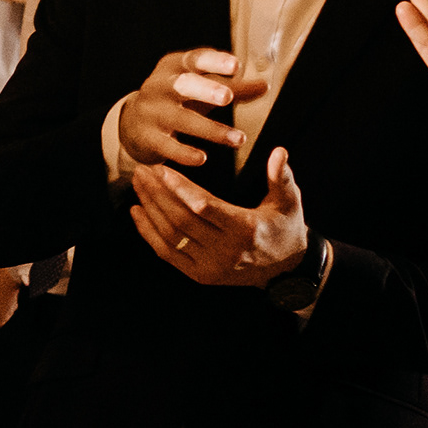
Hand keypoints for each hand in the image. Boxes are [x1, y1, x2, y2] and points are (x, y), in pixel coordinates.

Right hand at [118, 46, 262, 170]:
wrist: (132, 123)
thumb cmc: (177, 99)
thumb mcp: (202, 88)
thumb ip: (233, 88)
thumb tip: (265, 86)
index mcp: (175, 66)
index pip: (195, 59)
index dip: (215, 62)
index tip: (236, 66)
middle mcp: (160, 85)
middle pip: (184, 85)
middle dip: (206, 90)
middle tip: (227, 97)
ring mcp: (152, 112)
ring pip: (182, 119)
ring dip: (211, 130)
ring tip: (239, 139)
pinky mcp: (148, 137)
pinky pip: (167, 146)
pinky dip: (185, 153)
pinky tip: (203, 159)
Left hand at [127, 150, 311, 289]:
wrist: (285, 270)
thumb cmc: (285, 228)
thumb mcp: (289, 201)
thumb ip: (281, 176)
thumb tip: (279, 151)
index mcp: (245, 229)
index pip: (205, 207)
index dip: (180, 188)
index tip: (161, 170)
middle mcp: (226, 251)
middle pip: (181, 220)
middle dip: (157, 193)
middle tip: (142, 170)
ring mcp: (210, 266)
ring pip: (171, 236)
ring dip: (150, 209)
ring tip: (138, 185)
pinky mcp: (200, 275)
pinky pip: (167, 253)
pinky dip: (149, 233)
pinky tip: (137, 211)